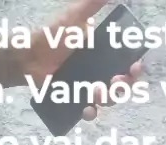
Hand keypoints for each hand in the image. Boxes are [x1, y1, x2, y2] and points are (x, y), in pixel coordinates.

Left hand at [25, 0, 143, 120]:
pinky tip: (88, 110)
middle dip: (124, 86)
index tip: (135, 67)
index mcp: (103, 53)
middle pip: (121, 85)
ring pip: (107, 99)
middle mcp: (98, 71)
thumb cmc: (52, 36)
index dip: (135, 68)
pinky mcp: (75, 99)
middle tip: (115, 80)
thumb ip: (93, 4)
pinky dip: (90, 112)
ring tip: (97, 91)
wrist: (30, 56)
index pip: (126, 63)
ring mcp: (87, 86)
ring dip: (108, 98)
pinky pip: (88, 110)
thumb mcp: (75, 16)